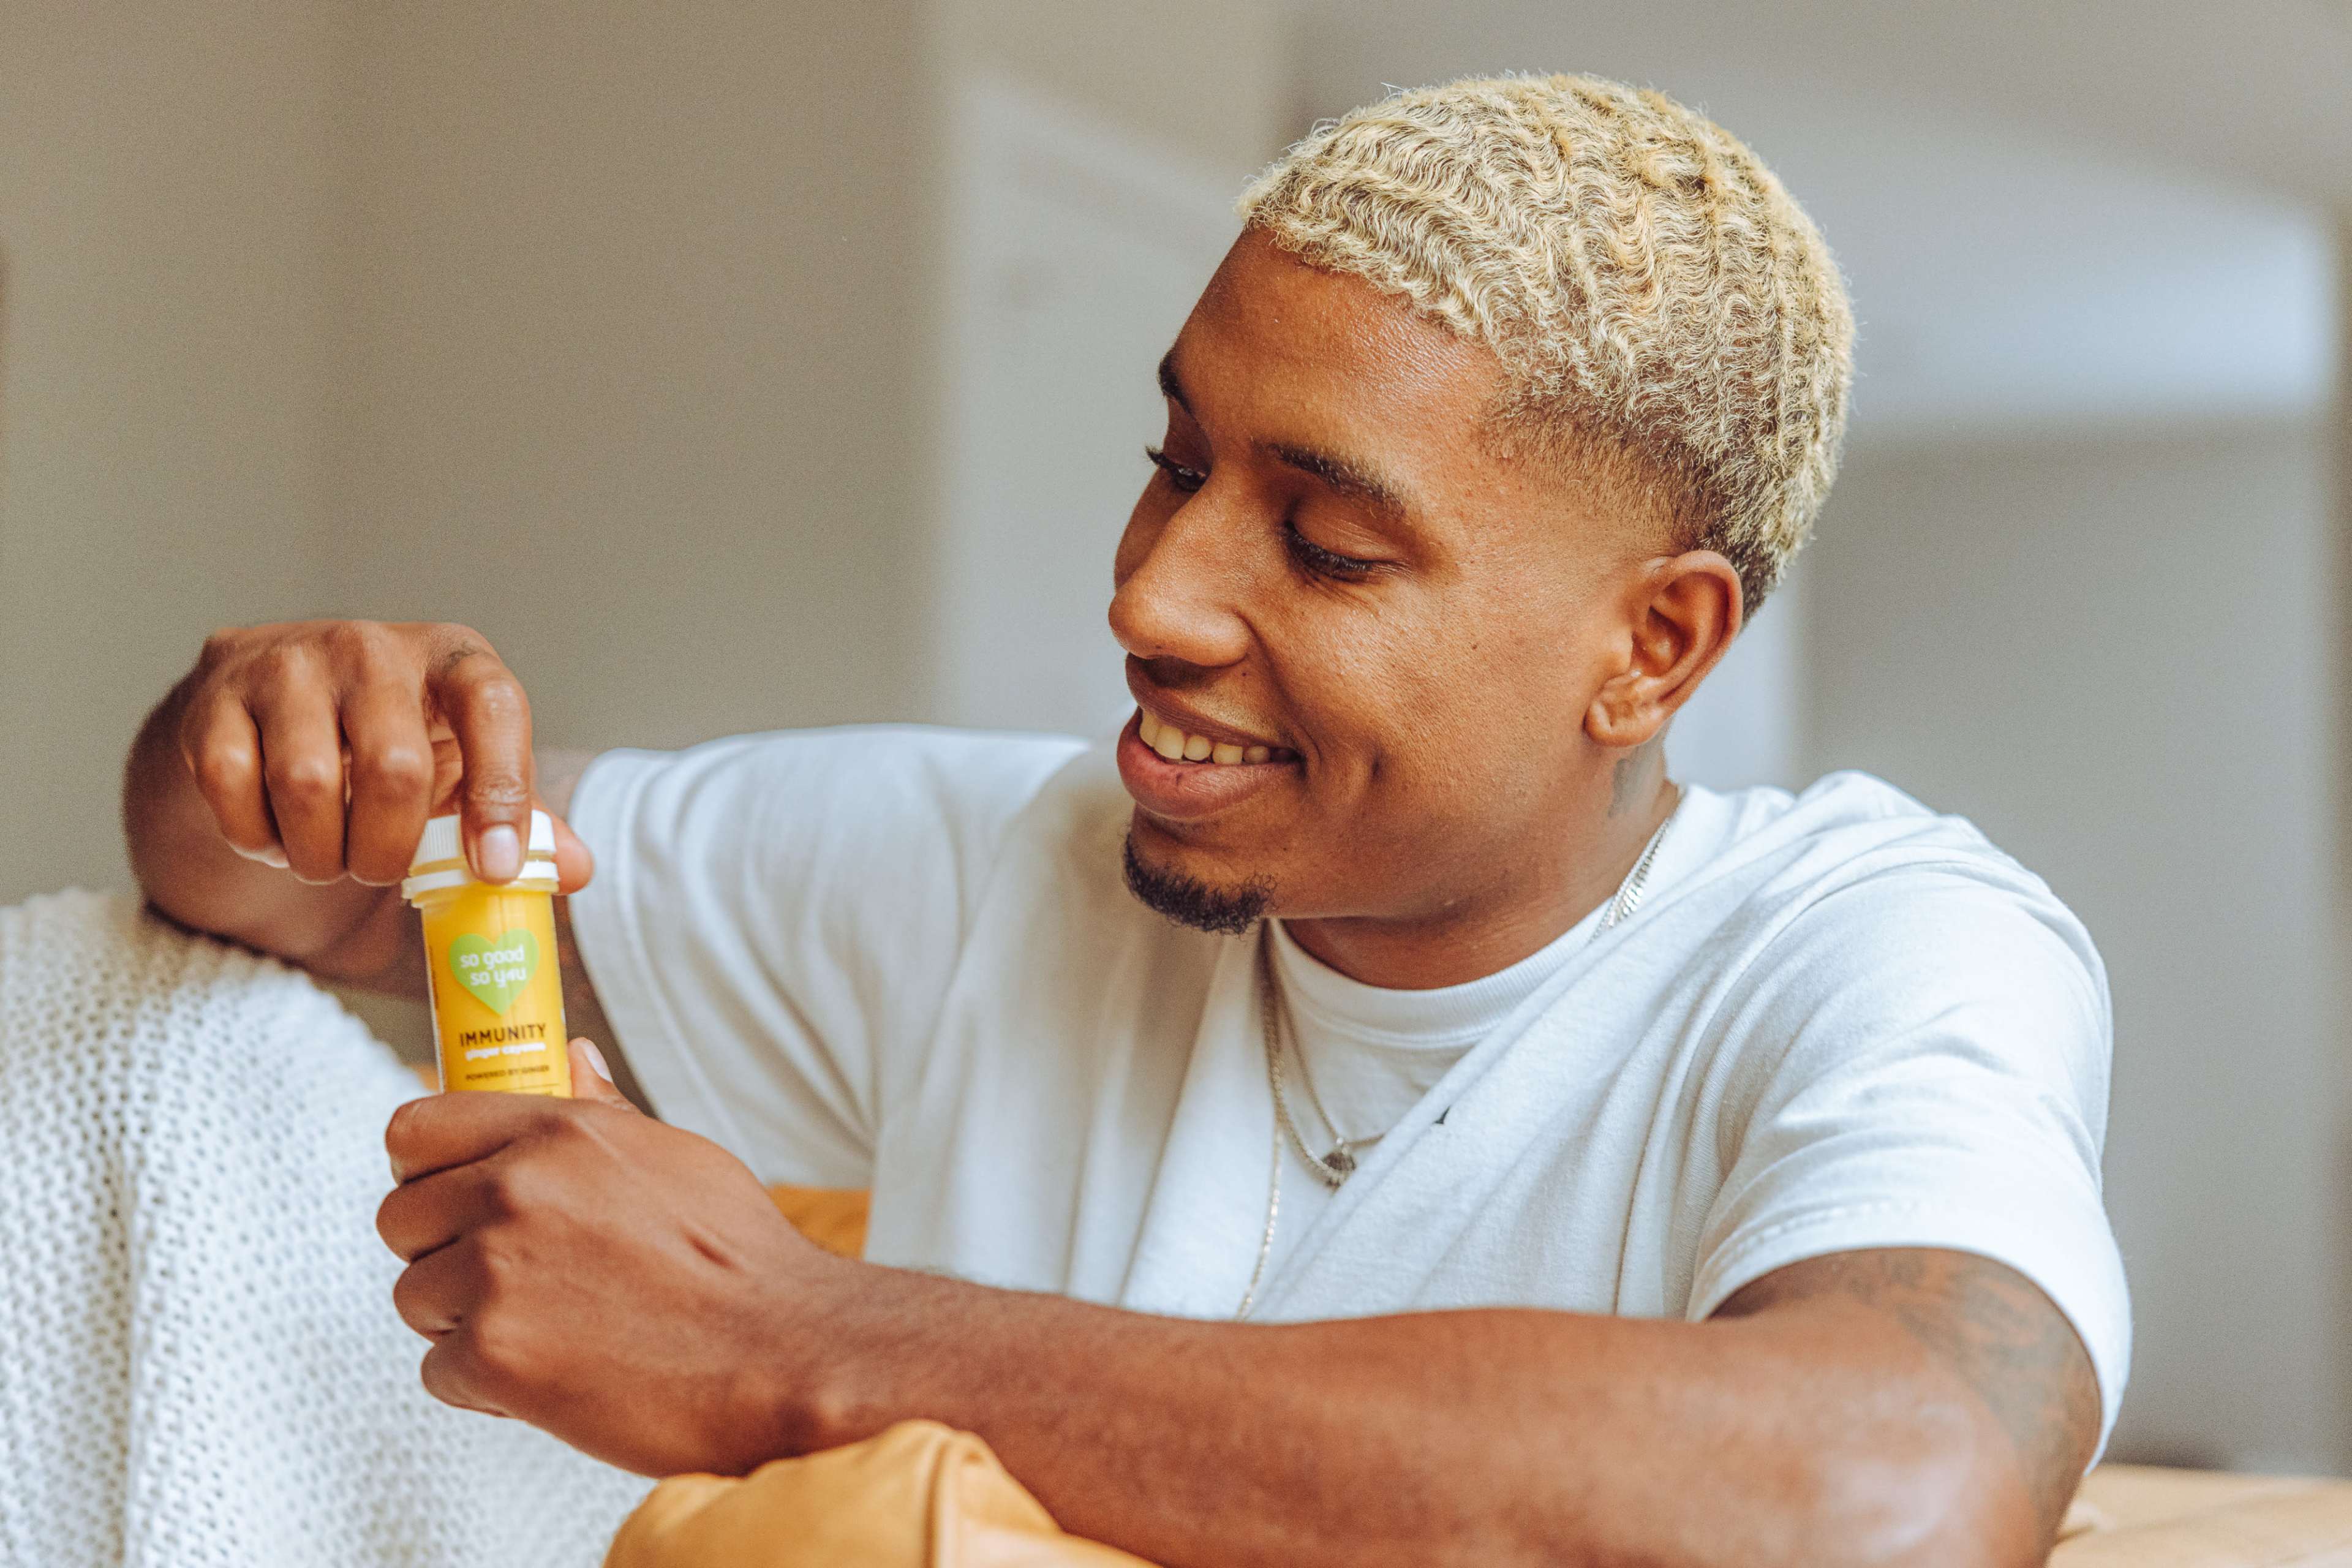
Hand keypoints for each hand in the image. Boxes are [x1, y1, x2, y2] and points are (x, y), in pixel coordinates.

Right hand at [176, 619, 589, 888]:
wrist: (271, 718)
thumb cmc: (390, 747)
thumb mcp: (463, 773)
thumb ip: (521, 820)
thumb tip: (574, 870)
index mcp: (450, 657)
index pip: (493, 706)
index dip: (501, 792)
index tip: (493, 868)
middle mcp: (371, 645)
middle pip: (395, 768)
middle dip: (388, 851)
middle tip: (379, 869)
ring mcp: (287, 663)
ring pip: (307, 785)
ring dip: (319, 852)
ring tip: (327, 854)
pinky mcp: (215, 695)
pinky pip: (231, 786)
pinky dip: (254, 836)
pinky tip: (272, 833)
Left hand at [376, 1042, 848, 1476]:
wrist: (784, 1356)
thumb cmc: (742, 1264)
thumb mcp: (676, 1158)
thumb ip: (601, 1113)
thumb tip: (571, 1054)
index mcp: (556, 1132)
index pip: (415, 1129)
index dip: (424, 1170)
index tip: (453, 1199)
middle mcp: (514, 1191)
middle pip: (399, 1218)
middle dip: (442, 1254)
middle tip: (513, 1281)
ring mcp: (496, 1274)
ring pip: (415, 1297)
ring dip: (465, 1323)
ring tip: (550, 1331)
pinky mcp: (492, 1357)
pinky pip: (439, 1370)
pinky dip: (486, 1387)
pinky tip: (557, 1378)